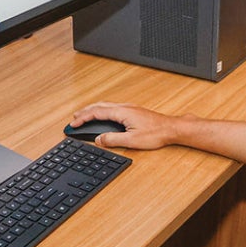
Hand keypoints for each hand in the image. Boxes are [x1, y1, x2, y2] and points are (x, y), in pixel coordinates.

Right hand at [68, 102, 184, 149]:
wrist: (171, 128)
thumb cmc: (156, 133)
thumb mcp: (132, 140)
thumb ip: (113, 140)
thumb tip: (99, 140)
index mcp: (121, 112)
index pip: (96, 113)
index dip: (83, 118)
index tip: (74, 124)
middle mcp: (124, 107)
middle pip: (99, 106)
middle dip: (84, 112)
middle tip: (74, 118)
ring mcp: (129, 108)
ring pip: (105, 105)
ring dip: (93, 110)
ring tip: (84, 115)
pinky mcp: (133, 111)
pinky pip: (112, 107)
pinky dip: (102, 111)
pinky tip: (103, 115)